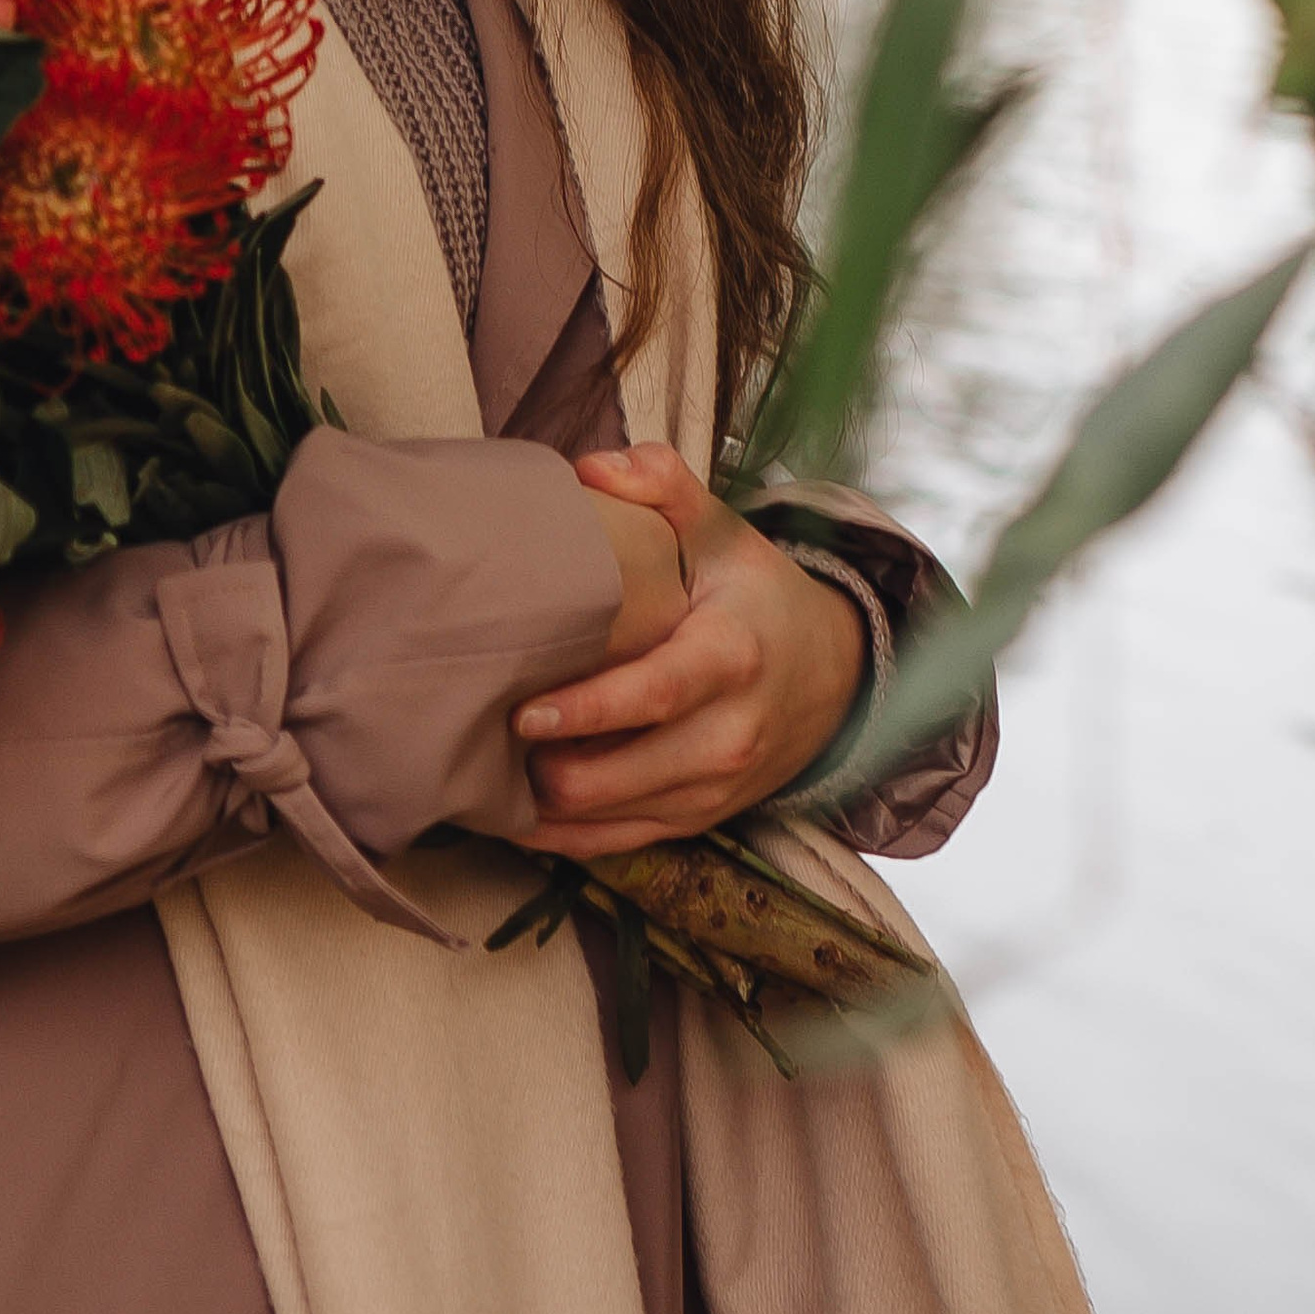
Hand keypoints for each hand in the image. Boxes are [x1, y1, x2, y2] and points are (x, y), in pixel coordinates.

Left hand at [513, 442, 867, 856]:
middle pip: (623, 774)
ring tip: (483, 772)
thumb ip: (662, 485)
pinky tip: (514, 814)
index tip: (523, 712)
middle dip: (547, 770)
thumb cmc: (757, 597)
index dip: (587, 711)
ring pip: (614, 821)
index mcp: (729, 658)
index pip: (654, 696)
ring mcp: (714, 789)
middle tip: (482, 740)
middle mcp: (727, 736)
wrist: (832, 675)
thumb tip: (591, 468)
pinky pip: (621, 845)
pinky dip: (564, 838)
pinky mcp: (699, 820)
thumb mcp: (723, 532)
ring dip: (547, 807)